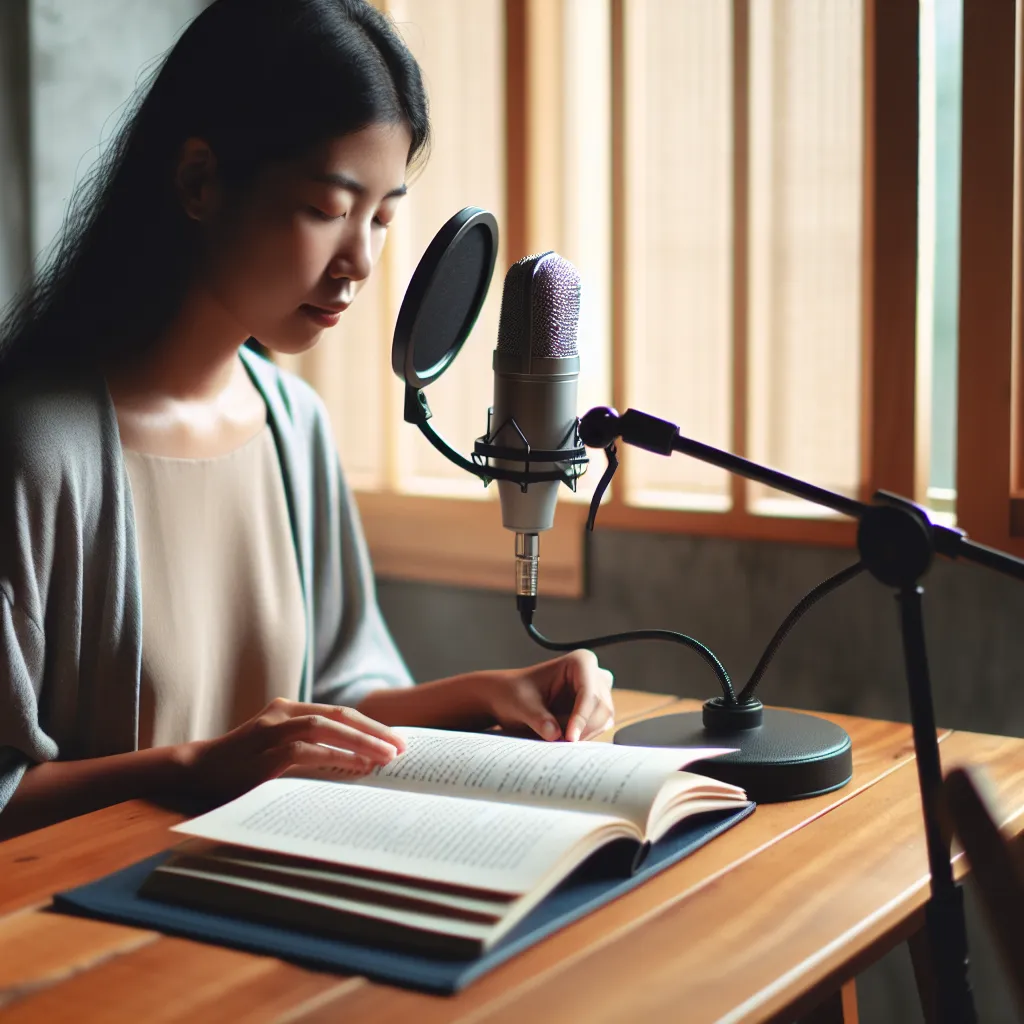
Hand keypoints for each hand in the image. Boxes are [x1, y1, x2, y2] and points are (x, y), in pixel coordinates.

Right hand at [180, 697, 405, 802]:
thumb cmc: (241, 768)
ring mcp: (271, 730)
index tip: (397, 740)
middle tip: (402, 747)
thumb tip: (360, 765)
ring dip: (360, 741)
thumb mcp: (280, 754)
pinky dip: (334, 757)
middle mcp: (282, 712)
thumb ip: (312, 752)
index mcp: (289, 709)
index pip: (340, 712)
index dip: (371, 725)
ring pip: (325, 727)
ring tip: (387, 757)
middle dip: (374, 730)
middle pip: (339, 714)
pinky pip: (305, 750)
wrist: (193, 773)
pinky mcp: (263, 753)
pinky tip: (356, 767)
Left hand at [485, 650, 614, 742]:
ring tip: (555, 736)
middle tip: (559, 742)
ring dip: (582, 733)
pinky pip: (599, 728)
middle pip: (601, 708)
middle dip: (581, 728)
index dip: (581, 718)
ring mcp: (599, 692)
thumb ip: (539, 719)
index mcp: (581, 661)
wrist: (512, 698)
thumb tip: (554, 734)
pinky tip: (563, 737)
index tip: (569, 738)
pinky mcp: (597, 709)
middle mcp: (595, 674)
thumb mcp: (522, 705)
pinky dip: (583, 736)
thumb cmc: (515, 693)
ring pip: (603, 720)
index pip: (588, 693)